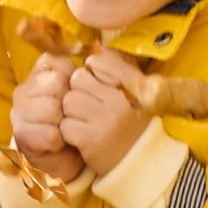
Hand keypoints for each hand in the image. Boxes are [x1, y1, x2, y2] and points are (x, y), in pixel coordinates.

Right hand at [10, 53, 85, 181]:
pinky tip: (61, 143)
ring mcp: (19, 113)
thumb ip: (82, 73)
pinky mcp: (22, 136)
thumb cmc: (77, 120)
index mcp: (39, 74)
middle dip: (69, 100)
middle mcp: (24, 90)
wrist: (69, 157)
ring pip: (51, 108)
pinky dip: (61, 141)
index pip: (55, 60)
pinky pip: (51, 134)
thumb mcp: (82, 92)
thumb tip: (93, 56)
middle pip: (55, 82)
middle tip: (70, 114)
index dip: (72, 76)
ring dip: (65, 122)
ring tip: (65, 128)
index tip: (74, 92)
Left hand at [61, 50, 151, 174]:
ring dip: (72, 111)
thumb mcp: (136, 87)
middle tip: (91, 104)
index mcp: (134, 82)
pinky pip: (65, 125)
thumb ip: (117, 66)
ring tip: (87, 120)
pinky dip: (70, 131)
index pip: (97, 60)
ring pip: (68, 100)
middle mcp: (121, 99)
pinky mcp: (91, 140)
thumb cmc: (133, 118)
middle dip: (79, 90)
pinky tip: (84, 135)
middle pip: (78, 78)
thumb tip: (94, 48)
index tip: (100, 84)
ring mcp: (105, 119)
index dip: (92, 71)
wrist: (141, 160)